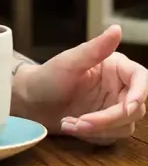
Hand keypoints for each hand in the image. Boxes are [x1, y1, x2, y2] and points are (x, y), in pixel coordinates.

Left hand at [12, 26, 147, 143]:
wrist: (30, 101)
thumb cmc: (47, 77)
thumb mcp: (69, 62)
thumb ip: (95, 48)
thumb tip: (116, 29)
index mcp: (114, 67)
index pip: (140, 79)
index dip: (140, 93)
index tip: (127, 107)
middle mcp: (119, 87)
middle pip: (134, 108)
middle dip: (108, 119)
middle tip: (81, 121)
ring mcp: (114, 107)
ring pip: (124, 126)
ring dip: (97, 129)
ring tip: (69, 123)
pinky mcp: (107, 125)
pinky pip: (112, 136)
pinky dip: (92, 135)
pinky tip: (71, 126)